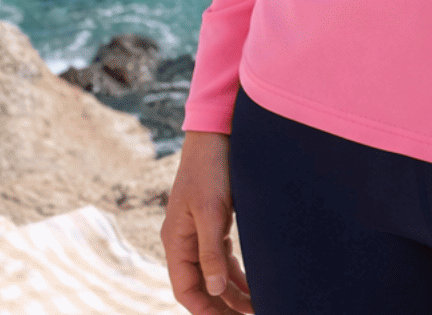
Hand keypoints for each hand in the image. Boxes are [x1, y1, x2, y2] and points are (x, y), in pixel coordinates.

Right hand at [161, 131, 253, 314]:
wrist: (215, 134)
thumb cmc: (210, 170)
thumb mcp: (211, 211)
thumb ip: (211, 252)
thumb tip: (216, 290)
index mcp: (176, 240)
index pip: (185, 288)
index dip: (204, 309)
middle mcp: (184, 239)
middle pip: (199, 284)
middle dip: (221, 304)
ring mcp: (197, 230)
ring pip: (212, 271)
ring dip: (231, 290)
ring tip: (255, 306)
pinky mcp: (212, 220)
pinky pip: (221, 255)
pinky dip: (235, 270)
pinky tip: (251, 282)